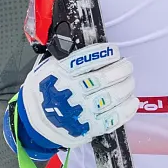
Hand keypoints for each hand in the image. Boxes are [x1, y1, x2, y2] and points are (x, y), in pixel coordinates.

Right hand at [17, 42, 136, 149]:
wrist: (35, 122)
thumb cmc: (44, 90)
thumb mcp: (48, 67)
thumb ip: (66, 55)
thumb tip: (88, 40)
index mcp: (60, 73)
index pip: (87, 60)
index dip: (104, 54)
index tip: (114, 51)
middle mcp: (71, 91)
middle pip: (104, 78)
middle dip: (121, 70)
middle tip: (127, 66)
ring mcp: (81, 111)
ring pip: (111, 97)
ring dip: (126, 87)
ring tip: (130, 81)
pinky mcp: (89, 127)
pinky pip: (112, 118)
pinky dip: (126, 110)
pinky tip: (132, 101)